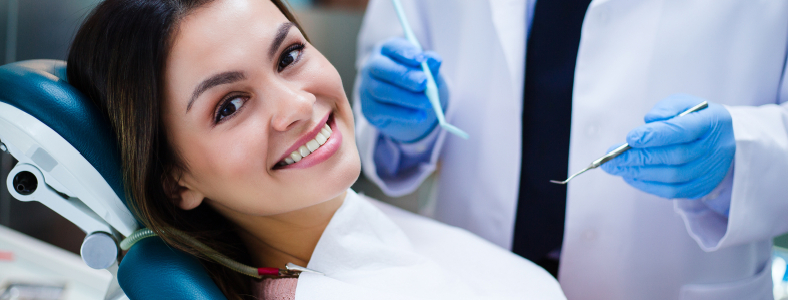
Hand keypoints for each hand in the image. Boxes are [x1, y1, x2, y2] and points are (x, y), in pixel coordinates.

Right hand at [359, 37, 446, 142]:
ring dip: (407, 97)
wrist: (406, 106)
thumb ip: (430, 65)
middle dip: (404, 75)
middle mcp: (371, 66)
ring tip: (428, 102)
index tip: (421, 59)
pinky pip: (383, 111)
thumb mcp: (425, 71)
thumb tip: (435, 60)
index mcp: (385, 51)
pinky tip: (420, 116)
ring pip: (382, 91)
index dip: (405, 52)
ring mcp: (366, 88)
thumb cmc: (414, 81)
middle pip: (381, 67)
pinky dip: (404, 114)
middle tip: (423, 82)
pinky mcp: (368, 109)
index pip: (391, 46)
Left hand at [601, 94, 734, 198]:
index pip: (683, 130)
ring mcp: (709, 171)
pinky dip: (647, 185)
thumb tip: (648, 122)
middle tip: (611, 157)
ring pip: (671, 176)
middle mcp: (714, 149)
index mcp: (712, 123)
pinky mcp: (700, 187)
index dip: (656, 135)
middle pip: (674, 156)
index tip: (630, 138)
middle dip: (639, 157)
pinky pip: (671, 191)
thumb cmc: (697, 118)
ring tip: (614, 167)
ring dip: (639, 172)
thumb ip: (667, 109)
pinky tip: (629, 176)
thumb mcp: (686, 104)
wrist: (724, 141)